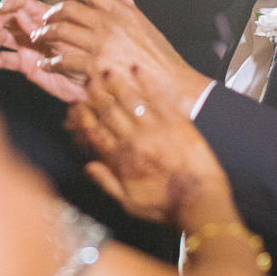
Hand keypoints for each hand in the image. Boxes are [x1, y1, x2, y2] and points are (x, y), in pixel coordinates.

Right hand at [0, 0, 88, 102]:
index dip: (11, 2)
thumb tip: (20, 15)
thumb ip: (44, 28)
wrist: (90, 84)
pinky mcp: (25, 64)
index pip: (23, 3)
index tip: (3, 6)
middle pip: (9, 18)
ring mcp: (28, 47)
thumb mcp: (68, 39)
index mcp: (46, 18)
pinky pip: (7, 59)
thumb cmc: (87, 57)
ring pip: (4, 36)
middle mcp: (34, 30)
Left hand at [34, 0, 208, 117]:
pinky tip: (46, 64)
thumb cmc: (161, 58)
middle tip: (45, 17)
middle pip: (70, 8)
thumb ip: (131, 11)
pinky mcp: (94, 66)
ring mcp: (100, 44)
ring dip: (46, 34)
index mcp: (121, 11)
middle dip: (53, 12)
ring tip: (38, 38)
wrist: (169, 85)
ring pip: (61, 32)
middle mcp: (109, 23)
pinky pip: (64, 60)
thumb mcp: (148, 27)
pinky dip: (52, 62)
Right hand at [67, 68, 231, 228]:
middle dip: (96, 95)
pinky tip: (138, 69)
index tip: (76, 105)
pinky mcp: (176, 121)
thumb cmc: (167, 205)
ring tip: (108, 71)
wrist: (200, 201)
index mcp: (122, 160)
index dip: (83, 117)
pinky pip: (158, 97)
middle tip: (89, 81)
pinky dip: (146, 81)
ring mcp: (156, 129)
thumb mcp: (130, 203)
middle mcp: (135, 140)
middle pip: (109, 111)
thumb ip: (108, 183)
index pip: (95, 132)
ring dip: (116, 84)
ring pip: (130, 100)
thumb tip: (89, 167)